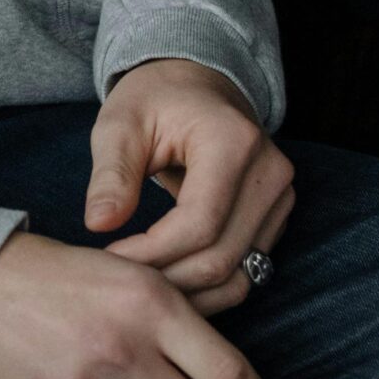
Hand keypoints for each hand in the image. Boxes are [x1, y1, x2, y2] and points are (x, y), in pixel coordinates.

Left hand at [83, 59, 294, 314]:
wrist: (196, 85)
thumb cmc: (154, 101)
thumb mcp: (120, 125)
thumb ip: (111, 175)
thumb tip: (98, 224)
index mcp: (232, 142)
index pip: (198, 224)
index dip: (151, 254)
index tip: (108, 259)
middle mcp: (270, 172)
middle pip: (220, 257)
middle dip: (165, 280)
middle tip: (118, 282)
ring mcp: (280, 197)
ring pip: (237, 274)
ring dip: (186, 293)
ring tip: (139, 287)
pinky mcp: (276, 217)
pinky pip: (247, 271)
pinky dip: (206, 287)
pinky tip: (167, 281)